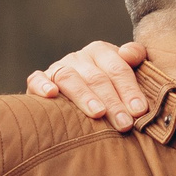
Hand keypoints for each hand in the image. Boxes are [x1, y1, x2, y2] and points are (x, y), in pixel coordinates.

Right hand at [26, 40, 151, 129]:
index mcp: (101, 51)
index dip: (129, 89)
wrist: (83, 92)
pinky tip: (51, 94)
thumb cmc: (111, 86)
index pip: (118, 69)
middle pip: (97, 78)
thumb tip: (129, 54)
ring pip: (70, 78)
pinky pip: (36, 79)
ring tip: (98, 113)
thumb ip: (136, 58)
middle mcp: (79, 57)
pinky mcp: (38, 80)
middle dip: (113, 102)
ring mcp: (58, 68)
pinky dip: (42, 85)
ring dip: (84, 96)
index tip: (139, 110)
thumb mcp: (128, 70)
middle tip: (124, 123)